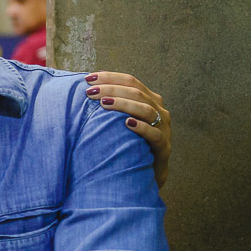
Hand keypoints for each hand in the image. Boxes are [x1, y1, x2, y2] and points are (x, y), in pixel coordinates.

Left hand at [84, 72, 170, 186]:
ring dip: (123, 104)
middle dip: (111, 90)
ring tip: (103, 104)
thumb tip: (87, 88)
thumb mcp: (120, 120)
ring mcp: (164, 128)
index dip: (110, 77)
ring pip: (146, 110)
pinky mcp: (164, 147)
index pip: (130, 81)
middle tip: (91, 92)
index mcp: (149, 99)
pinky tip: (127, 123)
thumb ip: (111, 104)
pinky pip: (154, 134)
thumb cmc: (129, 142)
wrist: (147, 172)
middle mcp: (159, 110)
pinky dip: (141, 127)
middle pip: (136, 93)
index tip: (88, 78)